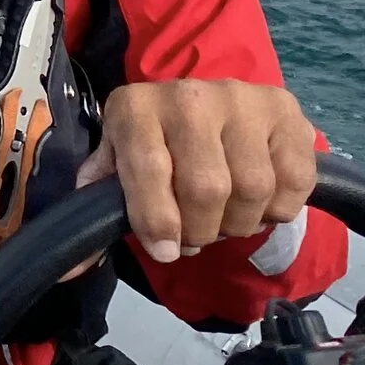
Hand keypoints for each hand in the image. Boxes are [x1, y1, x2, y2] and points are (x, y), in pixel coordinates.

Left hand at [79, 80, 316, 262]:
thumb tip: (71, 269)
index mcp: (135, 106)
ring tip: (225, 216)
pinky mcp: (287, 111)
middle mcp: (189, 95)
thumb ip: (99, 211)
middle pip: (207, 187)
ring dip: (240, 222)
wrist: (209, 106)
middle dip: (201, 229)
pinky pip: (293, 182)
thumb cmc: (155, 146)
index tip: (166, 249)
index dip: (157, 220)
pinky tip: (259, 201)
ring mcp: (242, 99)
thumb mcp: (119, 167)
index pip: (147, 168)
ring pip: (253, 189)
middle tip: (197, 232)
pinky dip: (278, 209)